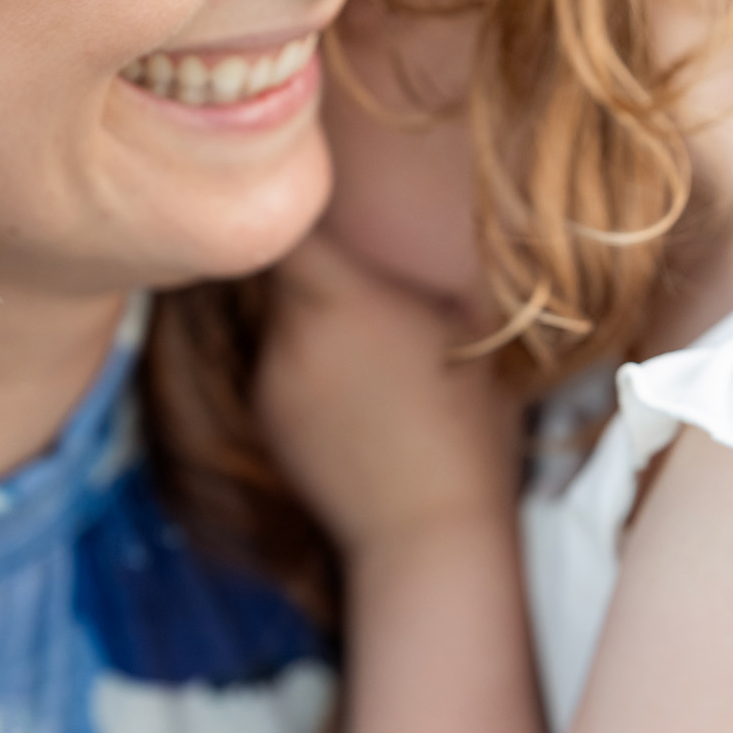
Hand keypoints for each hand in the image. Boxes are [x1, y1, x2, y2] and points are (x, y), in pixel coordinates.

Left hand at [256, 231, 512, 554]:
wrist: (427, 529)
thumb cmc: (467, 425)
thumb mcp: (467, 330)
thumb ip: (417, 276)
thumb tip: (406, 234)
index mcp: (342, 297)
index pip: (288, 227)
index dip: (296, 210)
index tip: (315, 202)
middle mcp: (291, 333)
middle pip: (281, 275)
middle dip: (315, 271)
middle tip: (364, 285)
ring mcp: (269, 379)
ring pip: (279, 323)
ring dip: (312, 324)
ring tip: (370, 357)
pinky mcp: (264, 420)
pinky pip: (278, 370)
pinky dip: (307, 371)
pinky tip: (355, 404)